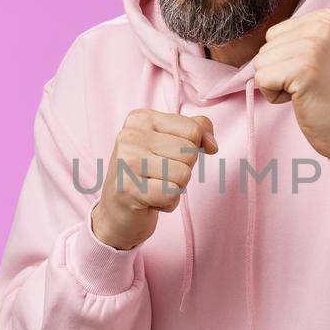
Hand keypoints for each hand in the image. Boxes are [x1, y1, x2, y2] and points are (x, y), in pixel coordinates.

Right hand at [90, 108, 217, 250]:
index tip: (169, 157)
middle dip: (182, 170)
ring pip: (183, 175)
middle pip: (189, 153)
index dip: (192, 150)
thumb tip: (212, 145)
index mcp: (140, 118)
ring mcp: (126, 162)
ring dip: (175, 188)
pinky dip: (168, 203)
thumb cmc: (149, 174)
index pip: (193, 130)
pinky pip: (172, 195)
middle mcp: (129, 136)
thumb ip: (197, 130)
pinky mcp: (128, 189)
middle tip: (158, 176)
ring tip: (154, 187)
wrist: (117, 211)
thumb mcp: (171, 142)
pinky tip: (150, 201)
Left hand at [251, 8, 329, 159]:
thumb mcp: (321, 52)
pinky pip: (261, 80)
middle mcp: (321, 26)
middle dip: (280, 71)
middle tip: (311, 85)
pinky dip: (275, 96)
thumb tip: (252, 41)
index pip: (274, 34)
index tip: (314, 72)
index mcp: (326, 18)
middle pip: (266, 47)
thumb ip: (296, 39)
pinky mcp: (302, 69)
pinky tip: (301, 99)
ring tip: (308, 91)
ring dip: (278, 84)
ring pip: (260, 63)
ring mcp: (313, 46)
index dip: (286, 59)